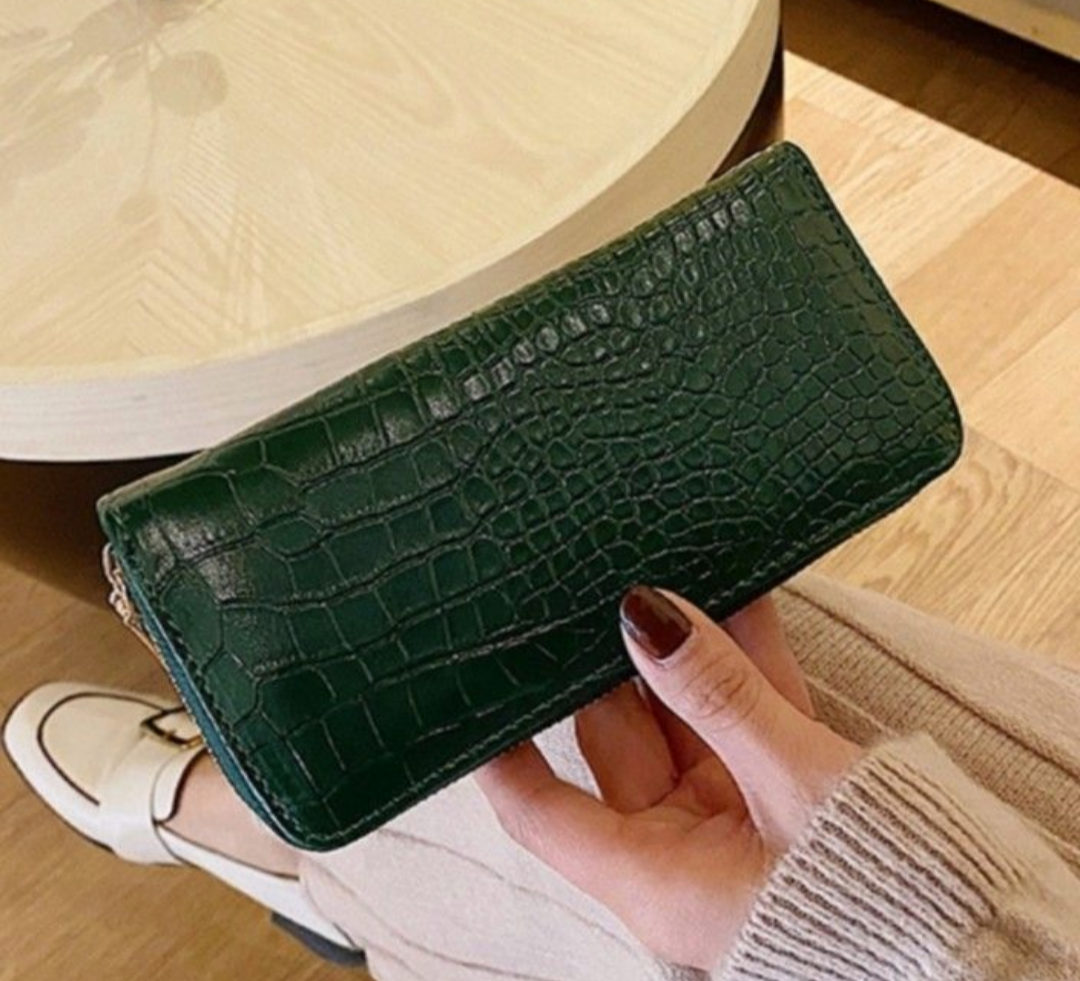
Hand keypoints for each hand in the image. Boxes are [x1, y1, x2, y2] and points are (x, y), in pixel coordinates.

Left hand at [474, 586, 861, 969]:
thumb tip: (647, 613)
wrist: (986, 948)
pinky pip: (752, 713)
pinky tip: (737, 589)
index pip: (539, 809)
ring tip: (661, 564)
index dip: (498, 748)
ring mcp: (734, 816)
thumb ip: (721, 696)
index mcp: (655, 876)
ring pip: (689, 714)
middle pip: (619, 738)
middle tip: (587, 582)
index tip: (471, 683)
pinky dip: (747, 657)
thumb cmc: (885, 904)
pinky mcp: (786, 793)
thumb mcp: (798, 790)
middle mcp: (682, 848)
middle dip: (608, 661)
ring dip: (684, 646)